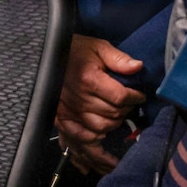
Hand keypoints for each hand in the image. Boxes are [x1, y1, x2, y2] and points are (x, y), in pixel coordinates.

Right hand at [56, 37, 144, 172]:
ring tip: (118, 117)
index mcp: (89, 79)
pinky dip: (92, 139)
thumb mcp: (98, 47)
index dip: (135, 97)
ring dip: (113, 124)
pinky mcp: (61, 117)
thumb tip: (138, 67)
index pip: (121, 97)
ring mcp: (69, 110)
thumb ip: (119, 58)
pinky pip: (79, 136)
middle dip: (126, 110)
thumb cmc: (75, 50)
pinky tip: (100, 135)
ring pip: (100, 128)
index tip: (140, 95)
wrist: (47, 54)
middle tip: (130, 105)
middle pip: (112, 114)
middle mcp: (79, 98)